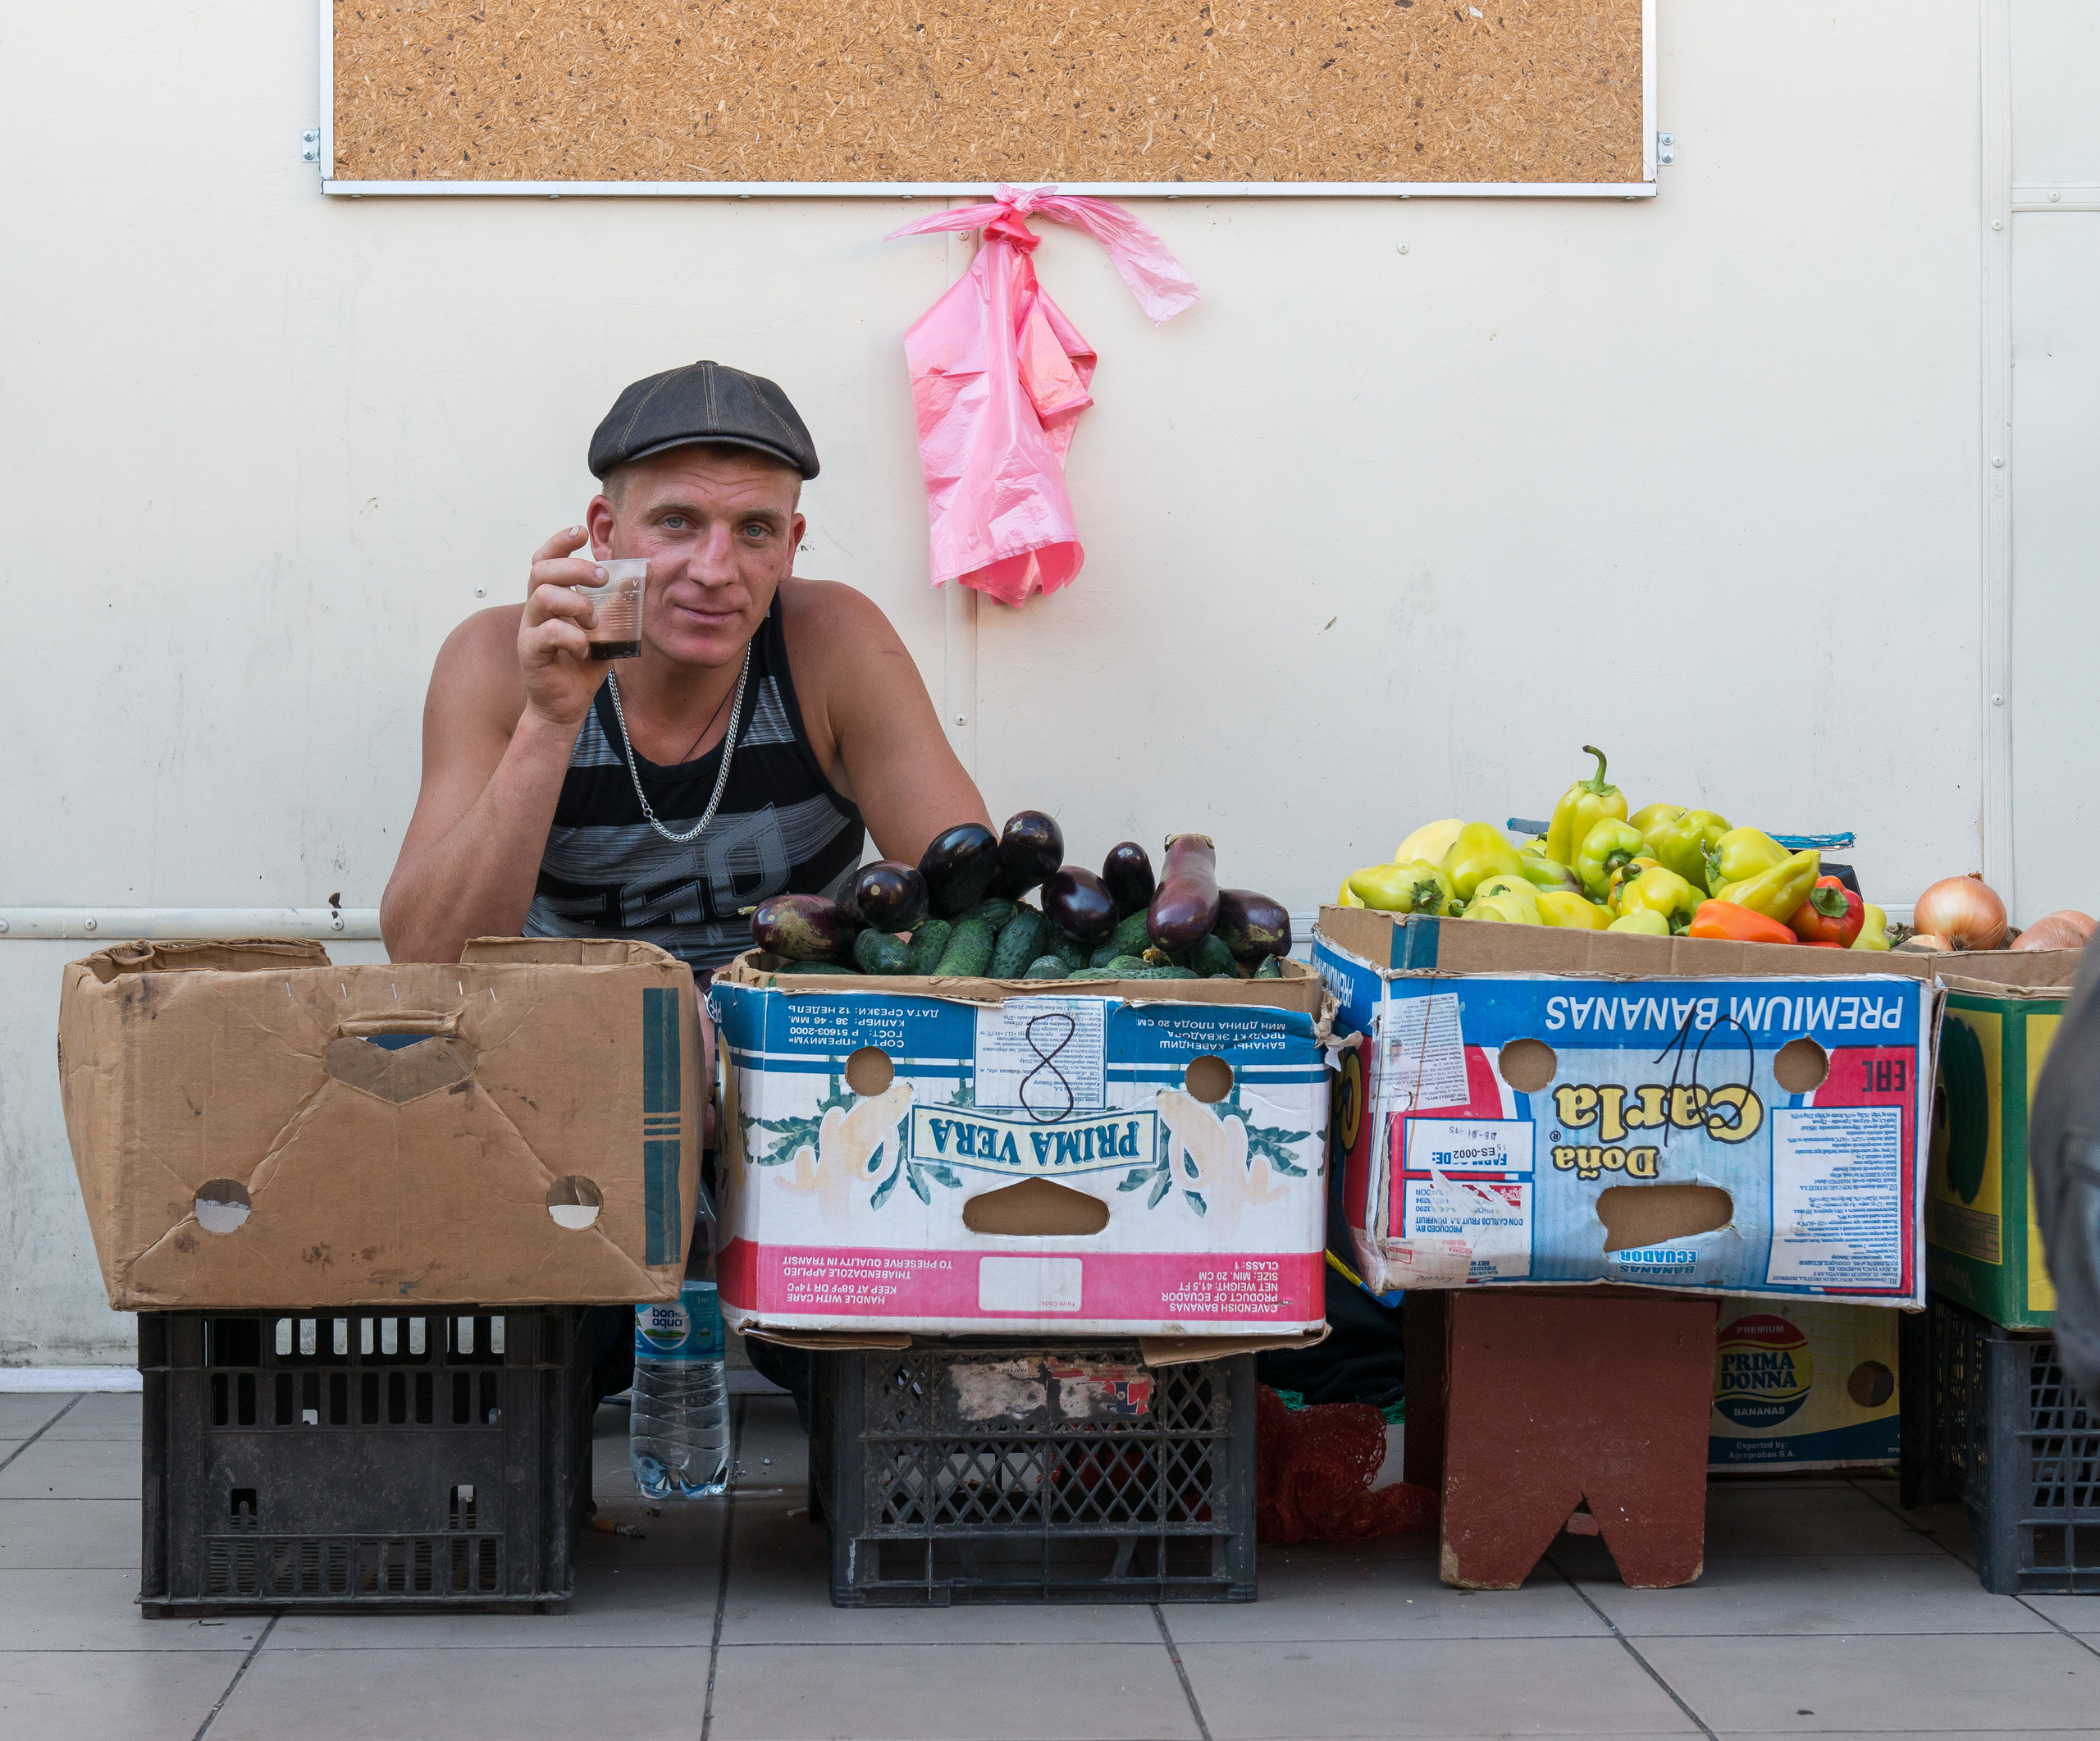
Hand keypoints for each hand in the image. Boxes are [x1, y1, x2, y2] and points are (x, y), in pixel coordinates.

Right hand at [519, 526, 613, 728]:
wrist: (566, 704)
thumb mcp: (609, 628)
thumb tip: (645, 573)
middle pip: (541, 570)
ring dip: (576, 603)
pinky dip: (572, 637)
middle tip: (602, 578)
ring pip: (542, 596)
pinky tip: (584, 649)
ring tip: (594, 623)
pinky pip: (547, 632)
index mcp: (551, 597)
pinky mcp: (530, 652)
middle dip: (575, 568)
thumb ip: (620, 602)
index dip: (558, 541)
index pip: (545, 559)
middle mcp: (535, 608)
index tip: (580, 532)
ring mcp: (529, 629)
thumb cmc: (582, 664)